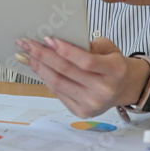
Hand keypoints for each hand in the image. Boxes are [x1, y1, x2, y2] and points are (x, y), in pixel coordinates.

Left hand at [15, 36, 147, 118]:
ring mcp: (92, 104)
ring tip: (25, 55)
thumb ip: (88, 45)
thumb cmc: (113, 64)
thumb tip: (57, 42)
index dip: (65, 50)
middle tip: (26, 44)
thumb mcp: (109, 48)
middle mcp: (103, 90)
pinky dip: (45, 79)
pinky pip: (58, 93)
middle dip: (42, 56)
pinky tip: (37, 68)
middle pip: (66, 72)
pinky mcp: (81, 111)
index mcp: (114, 71)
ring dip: (39, 67)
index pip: (86, 61)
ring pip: (58, 83)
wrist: (123, 87)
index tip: (47, 39)